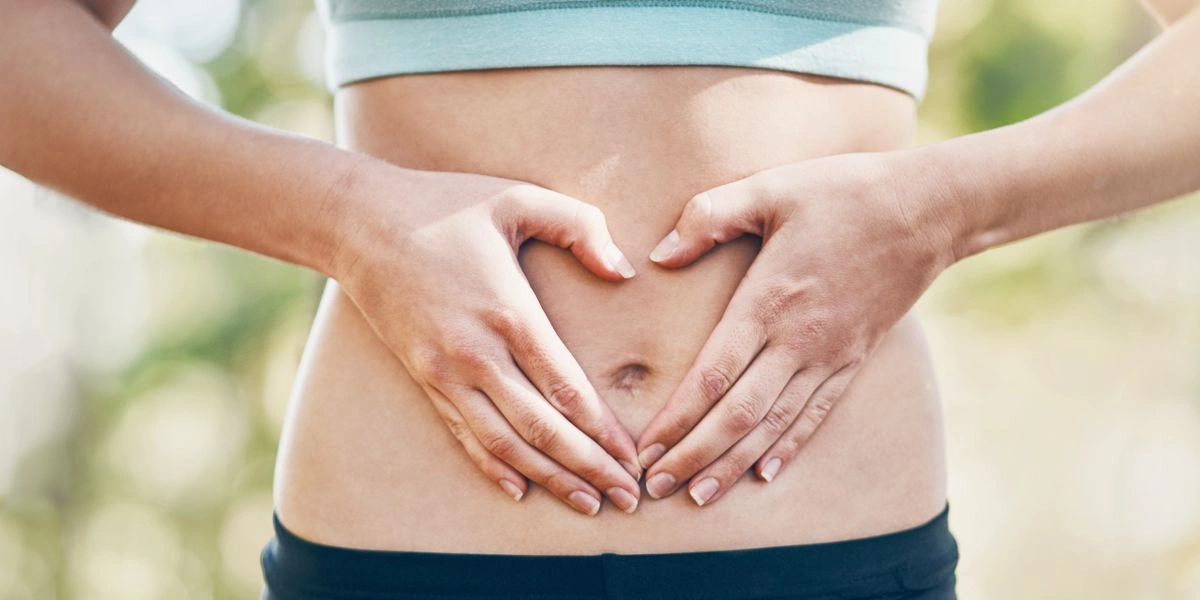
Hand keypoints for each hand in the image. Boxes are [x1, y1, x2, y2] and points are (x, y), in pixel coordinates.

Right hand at [333, 165, 643, 514]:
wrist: (359, 223)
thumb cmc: (445, 205)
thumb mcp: (518, 197)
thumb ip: (580, 227)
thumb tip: (624, 271)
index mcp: (510, 313)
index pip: (567, 390)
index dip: (605, 433)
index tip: (634, 461)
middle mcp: (477, 355)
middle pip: (542, 430)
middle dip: (589, 469)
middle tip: (628, 500)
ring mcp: (446, 373)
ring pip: (504, 444)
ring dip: (549, 479)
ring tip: (587, 505)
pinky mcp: (424, 379)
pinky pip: (464, 434)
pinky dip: (493, 467)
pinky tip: (519, 491)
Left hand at [634, 152, 957, 505]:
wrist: (929, 209)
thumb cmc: (842, 191)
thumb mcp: (769, 188)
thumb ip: (708, 217)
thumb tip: (658, 255)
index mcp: (769, 300)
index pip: (713, 375)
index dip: (677, 419)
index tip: (645, 449)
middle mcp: (797, 340)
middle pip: (738, 415)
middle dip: (693, 456)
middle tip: (654, 487)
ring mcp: (829, 355)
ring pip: (774, 426)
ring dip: (733, 464)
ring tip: (698, 496)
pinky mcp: (854, 358)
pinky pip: (817, 415)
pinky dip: (788, 448)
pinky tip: (764, 475)